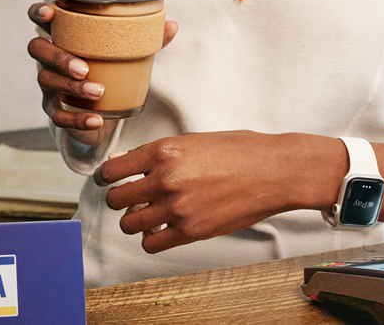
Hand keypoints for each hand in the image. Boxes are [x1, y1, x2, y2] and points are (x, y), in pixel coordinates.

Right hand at [26, 3, 178, 132]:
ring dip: (71, 87)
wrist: (103, 109)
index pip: (41, 18)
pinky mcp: (56, 110)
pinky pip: (58, 116)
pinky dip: (77, 119)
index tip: (50, 12)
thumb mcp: (126, 52)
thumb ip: (145, 38)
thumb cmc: (110, 68)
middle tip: (84, 67)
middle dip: (58, 57)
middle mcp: (49, 58)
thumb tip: (171, 25)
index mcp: (63, 36)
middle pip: (38, 49)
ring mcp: (49, 85)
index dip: (40, 12)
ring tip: (98, 91)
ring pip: (47, 82)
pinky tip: (97, 119)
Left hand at [98, 131, 344, 253]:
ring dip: (134, 221)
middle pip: (116, 198)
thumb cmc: (240, 151)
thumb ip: (156, 153)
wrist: (274, 171)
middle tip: (132, 198)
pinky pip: (152, 243)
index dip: (109, 178)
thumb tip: (122, 162)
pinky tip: (162, 229)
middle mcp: (165, 178)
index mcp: (164, 151)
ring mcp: (177, 207)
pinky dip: (152, 238)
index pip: (113, 170)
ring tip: (148, 215)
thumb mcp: (193, 140)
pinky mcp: (191, 230)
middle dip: (120, 199)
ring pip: (129, 223)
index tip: (112, 181)